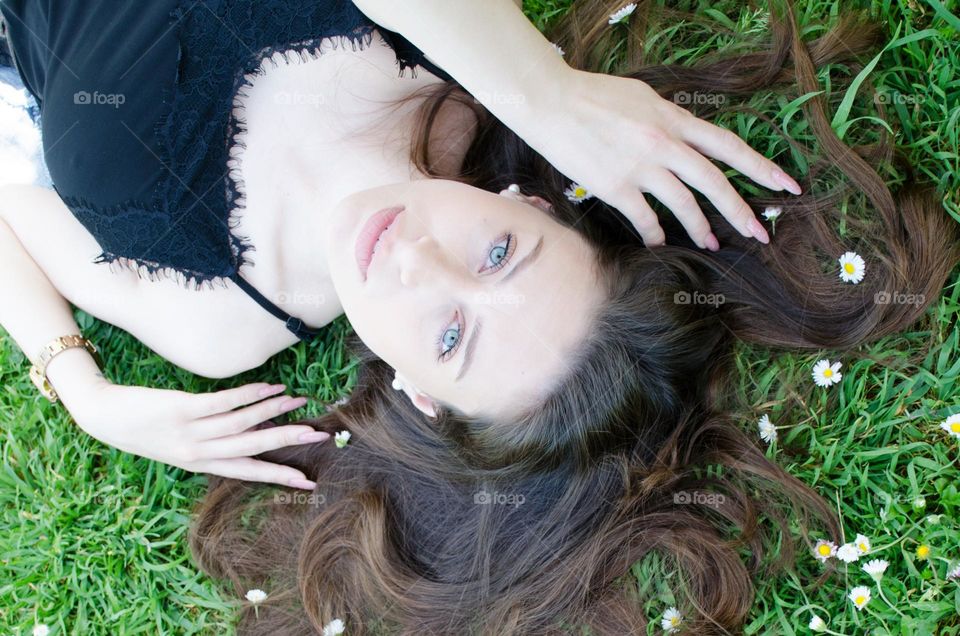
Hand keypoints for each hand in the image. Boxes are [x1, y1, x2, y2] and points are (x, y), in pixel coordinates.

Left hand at [69, 380, 328, 489]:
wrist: (105, 418)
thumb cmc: (145, 431)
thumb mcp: (179, 448)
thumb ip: (212, 444)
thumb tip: (253, 431)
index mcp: (201, 464)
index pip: (248, 472)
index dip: (279, 476)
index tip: (308, 482)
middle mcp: (199, 452)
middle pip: (252, 448)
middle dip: (287, 441)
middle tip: (318, 436)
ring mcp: (191, 430)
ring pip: (243, 423)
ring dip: (274, 412)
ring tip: (299, 402)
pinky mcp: (183, 408)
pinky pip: (225, 401)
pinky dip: (252, 394)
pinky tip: (271, 387)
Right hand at [521, 68, 801, 248]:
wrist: (549, 102)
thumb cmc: (591, 95)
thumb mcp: (641, 97)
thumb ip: (667, 118)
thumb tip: (683, 134)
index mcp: (674, 119)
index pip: (728, 146)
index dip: (761, 167)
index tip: (786, 186)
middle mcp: (664, 144)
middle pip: (714, 182)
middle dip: (741, 211)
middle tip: (760, 234)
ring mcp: (641, 167)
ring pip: (684, 205)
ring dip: (701, 229)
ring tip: (713, 245)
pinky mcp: (615, 187)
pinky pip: (645, 219)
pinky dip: (655, 235)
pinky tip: (660, 245)